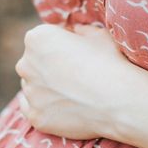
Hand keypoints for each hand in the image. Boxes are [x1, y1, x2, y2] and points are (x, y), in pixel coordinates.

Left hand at [15, 22, 147, 140]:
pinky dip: (46, 109)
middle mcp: (26, 64)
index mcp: (37, 38)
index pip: (43, 39)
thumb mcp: (99, 35)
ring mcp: (29, 93)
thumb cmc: (111, 63)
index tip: (78, 54)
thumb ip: (82, 30)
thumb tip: (76, 30)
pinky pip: (34, 110)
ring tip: (76, 94)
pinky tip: (65, 108)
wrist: (120, 102)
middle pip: (34, 64)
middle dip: (50, 67)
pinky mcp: (36, 117)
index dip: (62, 45)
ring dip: (48, 88)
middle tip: (76, 76)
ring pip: (34, 87)